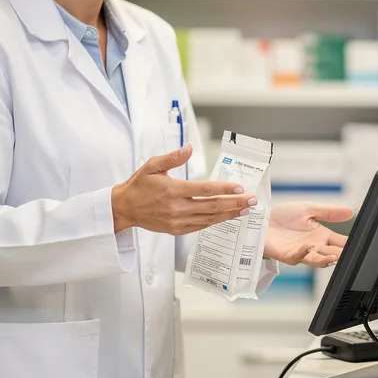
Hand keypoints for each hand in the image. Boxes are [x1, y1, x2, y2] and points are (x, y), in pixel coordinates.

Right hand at [110, 144, 254, 235]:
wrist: (124, 208)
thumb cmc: (139, 185)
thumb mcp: (152, 165)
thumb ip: (173, 157)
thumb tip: (189, 147)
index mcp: (173, 190)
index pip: (205, 189)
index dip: (224, 189)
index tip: (240, 188)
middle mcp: (177, 207)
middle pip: (212, 205)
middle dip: (235, 203)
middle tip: (252, 201)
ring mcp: (177, 221)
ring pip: (209, 218)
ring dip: (229, 214)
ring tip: (245, 210)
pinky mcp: (176, 230)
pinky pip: (200, 226)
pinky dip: (215, 221)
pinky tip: (227, 217)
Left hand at [264, 202, 353, 267]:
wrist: (261, 220)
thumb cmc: (283, 217)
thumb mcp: (309, 209)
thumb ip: (329, 212)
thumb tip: (350, 212)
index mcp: (321, 236)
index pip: (340, 242)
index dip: (350, 244)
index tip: (360, 244)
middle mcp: (313, 246)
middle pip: (332, 253)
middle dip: (340, 255)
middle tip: (348, 254)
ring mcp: (301, 252)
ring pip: (317, 260)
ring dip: (326, 259)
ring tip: (335, 257)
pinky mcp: (287, 254)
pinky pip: (297, 257)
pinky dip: (304, 252)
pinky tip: (310, 247)